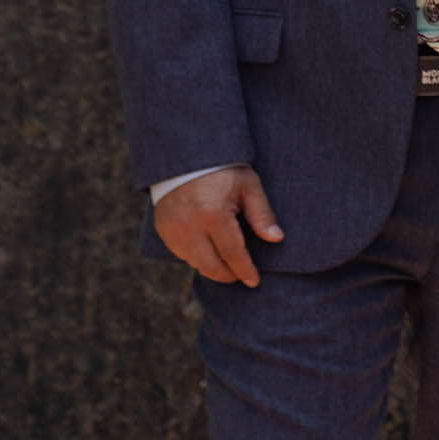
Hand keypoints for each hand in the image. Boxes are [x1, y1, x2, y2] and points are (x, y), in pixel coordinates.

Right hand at [153, 168, 282, 286]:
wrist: (186, 158)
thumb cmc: (223, 170)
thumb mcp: (249, 186)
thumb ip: (261, 214)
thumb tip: (276, 239)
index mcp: (213, 214)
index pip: (232, 253)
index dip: (244, 270)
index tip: (254, 281)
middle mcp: (189, 226)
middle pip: (210, 266)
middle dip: (228, 275)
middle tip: (242, 276)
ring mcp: (172, 229)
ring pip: (194, 262)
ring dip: (212, 267)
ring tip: (228, 263)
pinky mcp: (162, 229)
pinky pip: (181, 254)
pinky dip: (196, 257)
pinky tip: (209, 251)